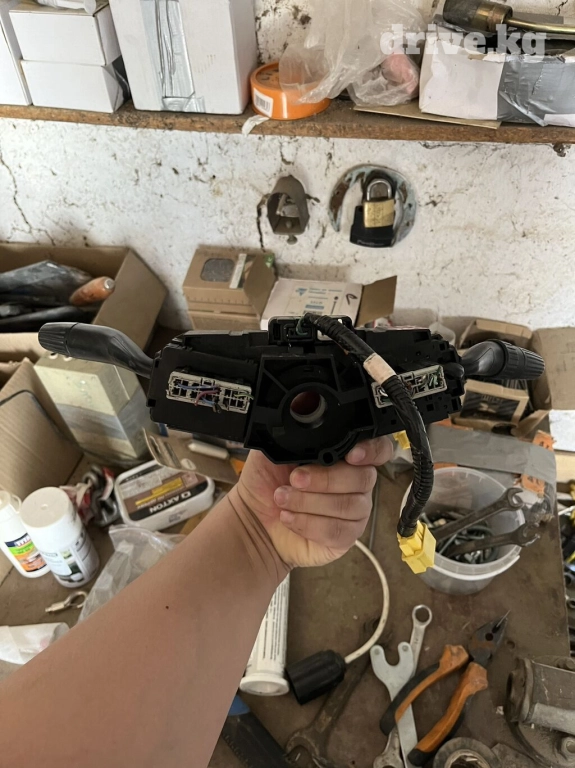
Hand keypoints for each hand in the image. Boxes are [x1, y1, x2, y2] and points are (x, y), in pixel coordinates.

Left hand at [234, 438, 392, 568]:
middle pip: (363, 478)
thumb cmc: (268, 481)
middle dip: (325, 479)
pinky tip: (289, 517)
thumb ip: (293, 433)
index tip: (351, 455)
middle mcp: (356, 482)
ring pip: (350, 506)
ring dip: (310, 502)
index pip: (378, 449)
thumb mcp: (275, 449)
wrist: (254, 517)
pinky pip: (338, 531)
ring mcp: (354, 511)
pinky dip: (309, 523)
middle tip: (295, 478)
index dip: (372, 450)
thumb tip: (302, 415)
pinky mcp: (345, 537)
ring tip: (283, 498)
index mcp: (344, 456)